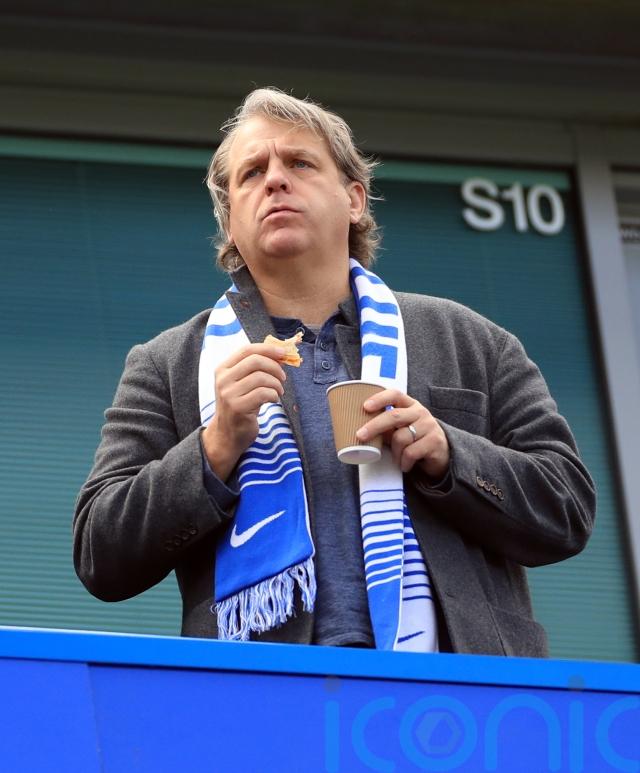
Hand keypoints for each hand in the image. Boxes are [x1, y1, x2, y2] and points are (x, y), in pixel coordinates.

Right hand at [202, 343, 286, 479]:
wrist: (227, 434)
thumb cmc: (240, 406)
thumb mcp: (242, 384)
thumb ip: (255, 368)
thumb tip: (279, 354)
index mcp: (223, 369)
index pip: (247, 350)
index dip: (267, 349)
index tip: (283, 353)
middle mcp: (223, 379)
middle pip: (255, 361)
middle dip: (275, 367)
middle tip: (283, 378)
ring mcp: (229, 394)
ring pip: (261, 377)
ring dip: (276, 384)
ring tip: (278, 391)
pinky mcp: (238, 407)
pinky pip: (263, 393)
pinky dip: (274, 395)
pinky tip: (274, 400)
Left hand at [356, 389, 449, 476]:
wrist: (441, 453)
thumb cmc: (414, 439)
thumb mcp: (399, 429)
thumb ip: (385, 426)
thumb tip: (361, 429)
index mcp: (410, 405)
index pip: (395, 395)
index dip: (379, 399)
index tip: (365, 407)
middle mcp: (420, 412)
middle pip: (394, 416)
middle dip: (374, 426)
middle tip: (361, 436)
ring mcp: (429, 426)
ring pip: (401, 438)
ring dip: (394, 452)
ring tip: (396, 458)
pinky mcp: (434, 441)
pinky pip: (411, 453)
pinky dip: (404, 462)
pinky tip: (405, 465)